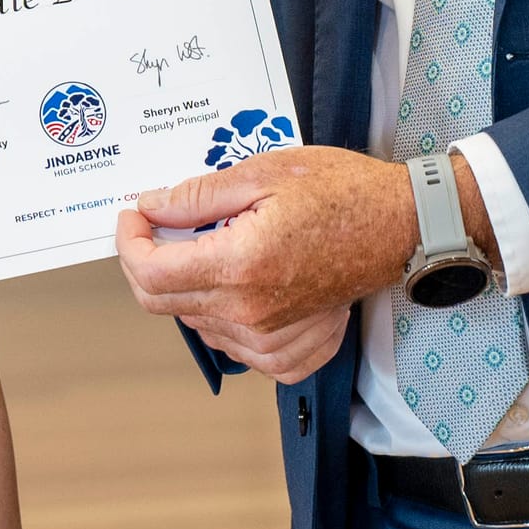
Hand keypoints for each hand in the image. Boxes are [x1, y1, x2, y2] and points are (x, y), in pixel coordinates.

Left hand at [115, 146, 449, 378]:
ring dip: (188, 284)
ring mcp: (270, 341)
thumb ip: (198, 196)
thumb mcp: (262, 172)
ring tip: (216, 244)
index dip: (128, 241)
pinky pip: (232, 346)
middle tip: (162, 224)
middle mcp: (250, 313)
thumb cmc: (341, 191)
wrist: (400, 226)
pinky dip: (222, 315)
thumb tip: (151, 207)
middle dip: (148, 259)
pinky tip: (242, 282)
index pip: (149, 272)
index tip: (133, 216)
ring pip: (193, 322)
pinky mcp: (290, 355)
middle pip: (161, 302)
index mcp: (240, 264)